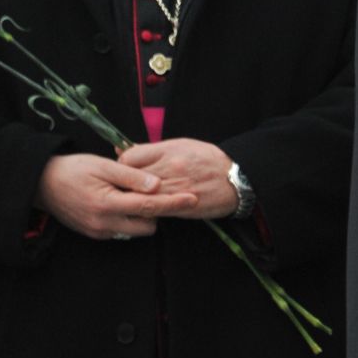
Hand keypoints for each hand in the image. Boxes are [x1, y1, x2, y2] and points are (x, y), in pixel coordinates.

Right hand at [35, 153, 198, 238]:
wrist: (42, 183)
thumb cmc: (74, 169)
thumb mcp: (104, 166)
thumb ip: (132, 176)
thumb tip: (157, 185)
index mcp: (107, 205)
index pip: (150, 207)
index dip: (174, 203)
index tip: (193, 198)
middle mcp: (103, 224)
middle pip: (147, 226)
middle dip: (157, 211)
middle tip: (153, 191)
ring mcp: (98, 232)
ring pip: (136, 230)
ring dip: (143, 216)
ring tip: (135, 194)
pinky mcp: (94, 234)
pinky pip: (122, 230)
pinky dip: (129, 218)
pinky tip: (124, 201)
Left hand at [118, 139, 237, 219]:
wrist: (236, 178)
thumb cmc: (208, 160)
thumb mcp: (180, 145)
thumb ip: (150, 149)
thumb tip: (120, 148)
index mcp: (168, 151)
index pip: (129, 158)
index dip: (122, 166)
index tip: (124, 171)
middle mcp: (170, 169)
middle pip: (131, 180)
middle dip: (123, 185)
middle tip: (120, 188)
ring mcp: (174, 188)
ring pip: (140, 197)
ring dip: (133, 200)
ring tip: (130, 200)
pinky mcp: (180, 206)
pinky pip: (154, 211)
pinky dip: (147, 211)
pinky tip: (146, 209)